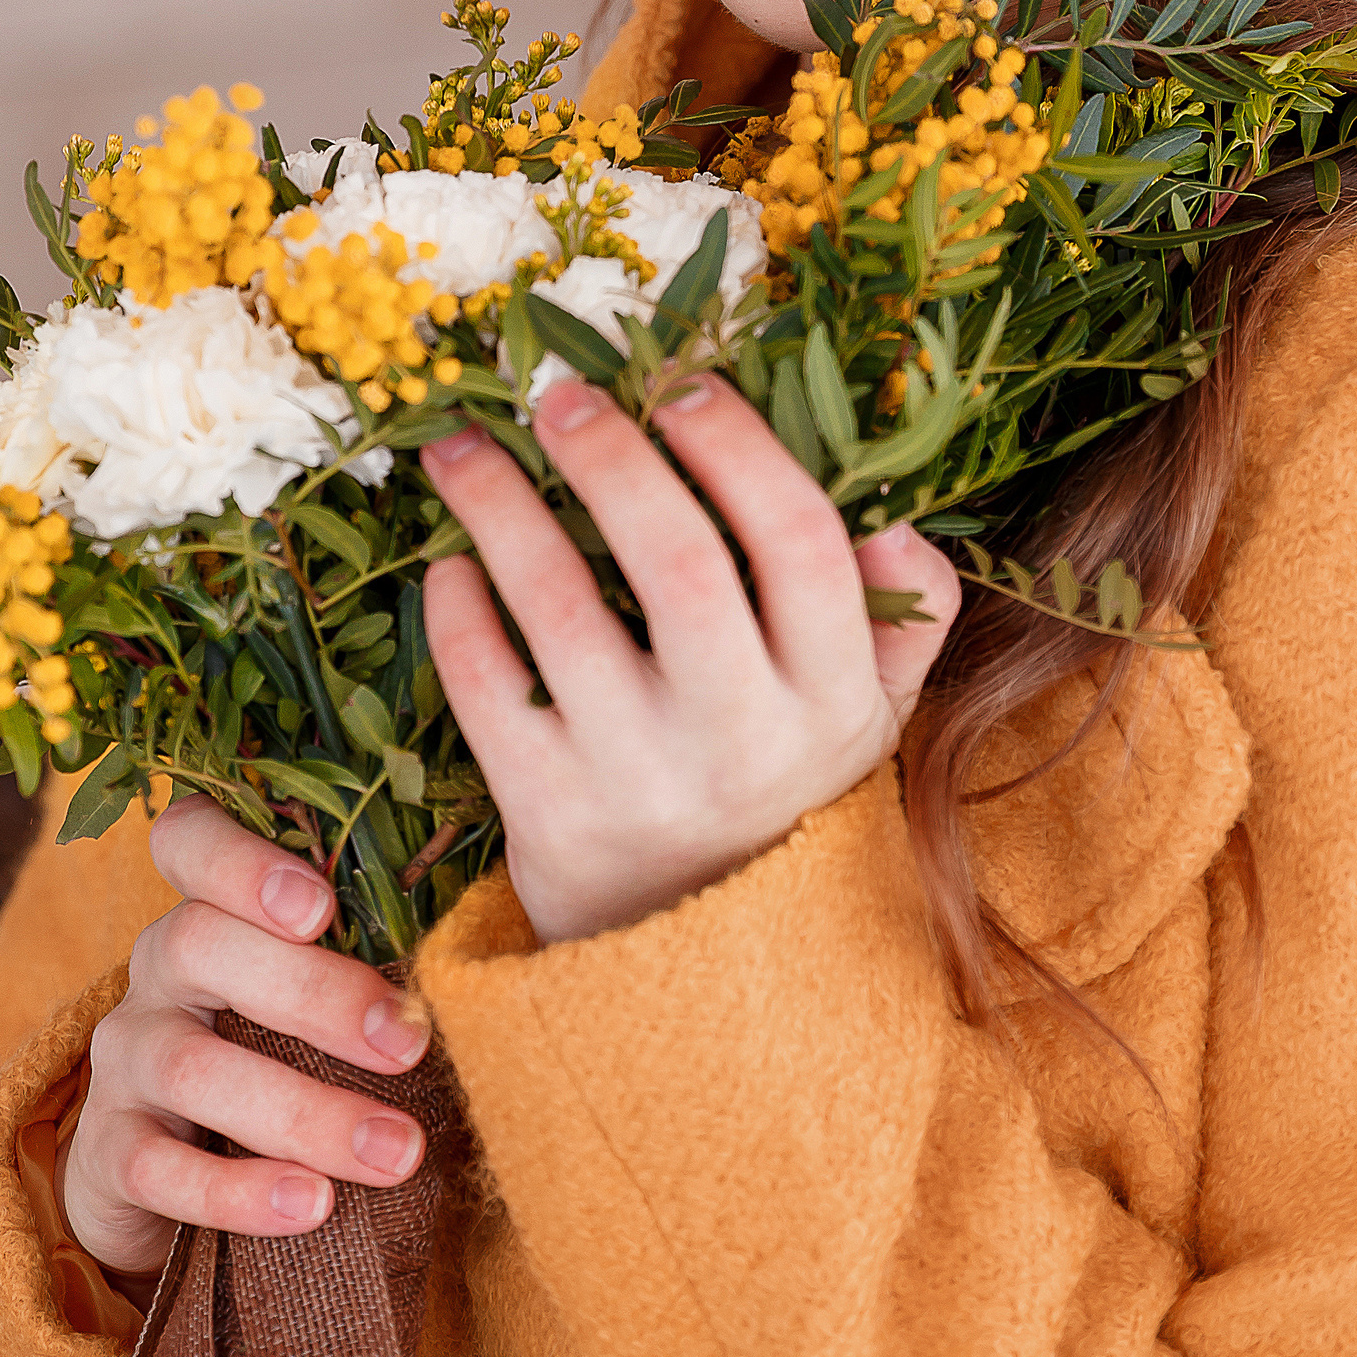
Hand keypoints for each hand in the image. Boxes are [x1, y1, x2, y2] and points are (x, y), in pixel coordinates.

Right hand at [58, 796, 435, 1283]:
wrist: (173, 1175)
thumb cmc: (288, 1054)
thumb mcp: (321, 995)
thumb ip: (381, 956)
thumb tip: (508, 940)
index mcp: (211, 909)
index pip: (190, 841)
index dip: (242, 860)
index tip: (323, 906)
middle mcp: (157, 971)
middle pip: (201, 944)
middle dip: (315, 993)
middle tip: (410, 1044)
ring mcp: (125, 1061)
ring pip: (193, 1066)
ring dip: (304, 1111)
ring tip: (396, 1153)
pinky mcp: (108, 1153)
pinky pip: (159, 1167)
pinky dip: (240, 1191)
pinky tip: (314, 1206)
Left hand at [419, 372, 957, 948]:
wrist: (699, 972)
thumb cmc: (783, 796)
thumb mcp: (871, 719)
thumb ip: (905, 616)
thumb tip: (891, 513)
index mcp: (832, 700)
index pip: (803, 547)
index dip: (739, 451)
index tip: (679, 384)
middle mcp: (743, 742)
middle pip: (679, 565)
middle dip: (612, 459)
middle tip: (557, 395)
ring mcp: (639, 781)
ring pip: (561, 614)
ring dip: (503, 512)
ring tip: (460, 450)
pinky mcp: (548, 818)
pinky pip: (488, 692)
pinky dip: (459, 616)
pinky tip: (451, 565)